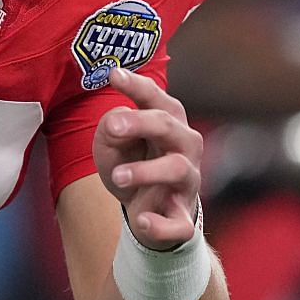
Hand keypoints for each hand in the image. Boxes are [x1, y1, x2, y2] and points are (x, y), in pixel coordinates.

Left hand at [94, 66, 202, 250]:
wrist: (150, 214)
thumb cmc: (134, 165)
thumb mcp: (113, 143)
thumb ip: (112, 127)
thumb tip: (116, 123)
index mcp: (168, 123)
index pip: (156, 99)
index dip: (136, 86)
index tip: (113, 75)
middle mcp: (184, 147)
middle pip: (170, 126)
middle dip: (141, 123)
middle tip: (113, 128)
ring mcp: (186, 183)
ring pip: (178, 169)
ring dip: (147, 171)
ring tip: (119, 176)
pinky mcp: (182, 218)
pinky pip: (179, 223)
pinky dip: (161, 225)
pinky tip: (141, 220)